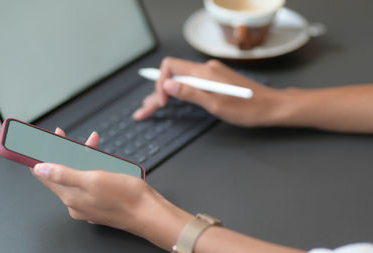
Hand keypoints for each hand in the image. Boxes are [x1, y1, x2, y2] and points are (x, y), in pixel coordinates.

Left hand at [30, 128, 192, 249]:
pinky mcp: (100, 200)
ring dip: (81, 156)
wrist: (150, 213)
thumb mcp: (93, 179)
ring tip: (92, 142)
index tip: (36, 144)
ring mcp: (88, 202)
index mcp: (70, 196)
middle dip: (63, 151)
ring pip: (77, 174)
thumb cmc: (126, 198)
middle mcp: (76, 201)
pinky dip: (93, 166)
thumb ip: (64, 174)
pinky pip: (90, 180)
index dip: (39, 157)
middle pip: (61, 173)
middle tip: (64, 136)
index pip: (44, 176)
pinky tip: (102, 157)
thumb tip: (39, 169)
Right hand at [133, 57, 289, 126]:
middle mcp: (206, 69)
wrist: (271, 107)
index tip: (164, 102)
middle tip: (144, 112)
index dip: (161, 83)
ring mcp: (210, 75)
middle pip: (172, 76)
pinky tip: (169, 101)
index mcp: (205, 72)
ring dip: (164, 95)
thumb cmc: (248, 109)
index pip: (170, 67)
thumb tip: (167, 84)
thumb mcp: (215, 105)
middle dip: (157, 94)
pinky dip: (177, 93)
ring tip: (149, 109)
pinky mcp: (214, 82)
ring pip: (180, 81)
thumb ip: (190, 93)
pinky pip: (190, 84)